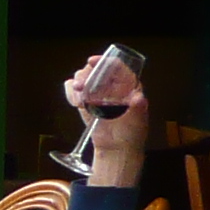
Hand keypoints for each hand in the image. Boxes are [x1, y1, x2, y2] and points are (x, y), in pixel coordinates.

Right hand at [63, 59, 149, 185]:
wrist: (116, 149)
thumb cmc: (131, 133)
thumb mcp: (138, 119)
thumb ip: (138, 107)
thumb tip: (138, 98)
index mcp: (127, 86)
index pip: (116, 66)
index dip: (104, 61)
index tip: (92, 62)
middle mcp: (111, 87)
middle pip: (96, 70)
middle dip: (86, 75)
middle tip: (81, 86)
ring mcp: (97, 94)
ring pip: (82, 78)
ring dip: (77, 85)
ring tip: (79, 100)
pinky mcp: (84, 103)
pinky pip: (73, 92)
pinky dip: (71, 95)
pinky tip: (77, 104)